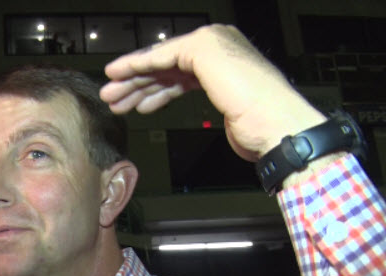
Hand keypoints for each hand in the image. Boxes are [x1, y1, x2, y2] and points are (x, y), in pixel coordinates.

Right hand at [100, 24, 326, 161]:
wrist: (275, 126)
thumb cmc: (251, 93)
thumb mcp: (210, 56)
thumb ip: (183, 51)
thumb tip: (164, 55)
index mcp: (212, 39)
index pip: (164, 50)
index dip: (134, 63)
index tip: (111, 73)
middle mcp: (214, 53)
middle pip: (164, 65)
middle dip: (134, 81)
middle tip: (111, 95)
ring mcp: (216, 75)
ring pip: (170, 80)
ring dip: (143, 92)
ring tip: (121, 105)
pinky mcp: (219, 96)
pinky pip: (181, 91)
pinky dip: (162, 97)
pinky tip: (146, 106)